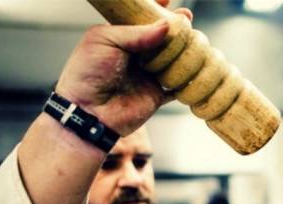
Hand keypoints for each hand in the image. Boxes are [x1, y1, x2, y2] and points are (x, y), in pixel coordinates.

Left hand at [55, 7, 193, 135]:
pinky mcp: (157, 94)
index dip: (157, 8)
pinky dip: (188, 78)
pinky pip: (178, 85)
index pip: (142, 18)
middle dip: (177, 28)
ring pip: (174, 58)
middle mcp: (137, 54)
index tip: (168, 1)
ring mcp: (148, 74)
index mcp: (121, 37)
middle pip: (164, 37)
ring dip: (184, 50)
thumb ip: (136, 32)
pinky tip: (195, 67)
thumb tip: (166, 26)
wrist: (88, 112)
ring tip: (191, 42)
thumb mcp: (105, 40)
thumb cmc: (86, 73)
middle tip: (186, 19)